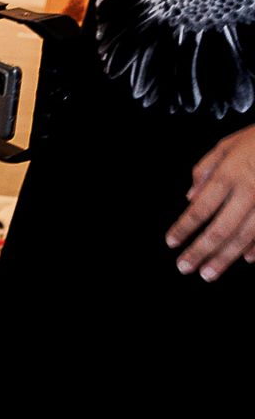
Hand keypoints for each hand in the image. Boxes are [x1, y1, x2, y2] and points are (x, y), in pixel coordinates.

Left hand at [167, 124, 254, 280]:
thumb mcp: (228, 144)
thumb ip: (205, 169)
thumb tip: (190, 196)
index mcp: (230, 174)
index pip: (200, 209)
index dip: (183, 228)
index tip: (171, 242)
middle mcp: (249, 192)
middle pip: (220, 229)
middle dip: (200, 251)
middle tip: (185, 267)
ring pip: (245, 237)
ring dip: (225, 258)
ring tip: (209, 273)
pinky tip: (246, 259)